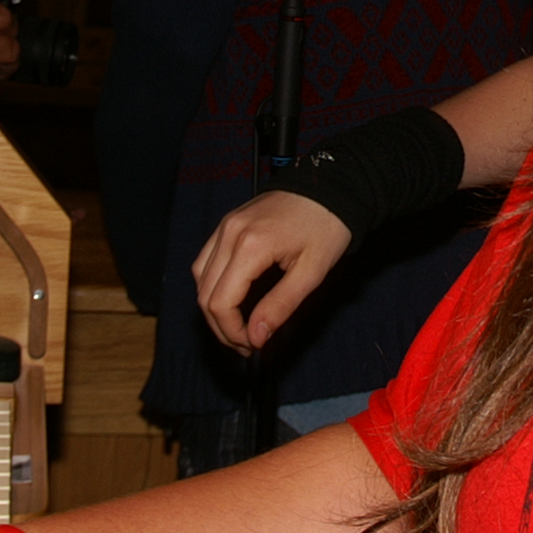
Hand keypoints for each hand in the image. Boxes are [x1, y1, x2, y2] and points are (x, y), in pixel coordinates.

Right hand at [191, 190, 351, 352]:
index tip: (253, 346)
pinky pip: (206, 260)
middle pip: (205, 295)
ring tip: (239, 326)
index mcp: (250, 246)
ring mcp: (225, 225)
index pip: (220, 303)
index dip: (232, 333)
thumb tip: (256, 338)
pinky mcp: (228, 223)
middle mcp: (230, 233)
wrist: (331, 186)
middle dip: (222, 327)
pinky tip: (233, 298)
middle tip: (247, 344)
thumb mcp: (311, 273)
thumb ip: (280, 307)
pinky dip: (212, 284)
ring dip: (214, 307)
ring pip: (201, 278)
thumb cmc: (327, 226)